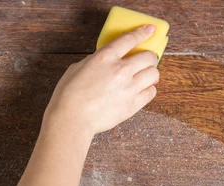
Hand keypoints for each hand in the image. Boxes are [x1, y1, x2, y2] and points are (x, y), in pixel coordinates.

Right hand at [43, 24, 159, 134]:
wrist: (72, 118)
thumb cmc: (69, 94)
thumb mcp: (78, 68)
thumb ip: (95, 61)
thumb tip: (105, 61)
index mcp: (105, 57)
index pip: (130, 39)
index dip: (143, 32)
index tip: (150, 29)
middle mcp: (120, 70)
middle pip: (148, 57)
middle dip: (149, 57)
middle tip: (146, 60)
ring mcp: (129, 88)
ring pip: (154, 74)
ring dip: (151, 73)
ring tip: (145, 76)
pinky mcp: (132, 105)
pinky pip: (151, 92)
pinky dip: (149, 89)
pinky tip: (142, 90)